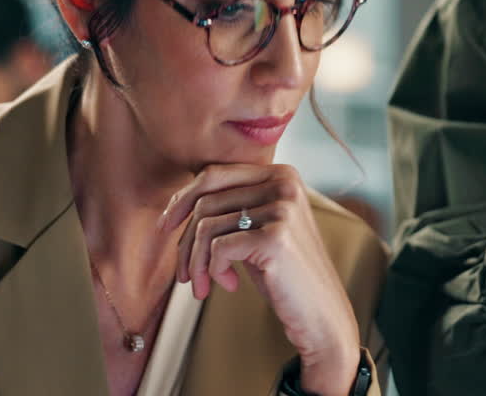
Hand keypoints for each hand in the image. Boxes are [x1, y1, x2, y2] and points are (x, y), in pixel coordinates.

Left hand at [159, 163, 360, 394]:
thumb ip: (232, 206)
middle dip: (185, 241)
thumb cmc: (283, 272)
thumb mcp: (257, 229)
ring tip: (203, 286)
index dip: (182, 199)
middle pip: (206, 201)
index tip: (166, 226)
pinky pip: (218, 248)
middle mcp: (284, 184)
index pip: (214, 174)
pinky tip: (229, 285)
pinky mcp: (276, 237)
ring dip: (195, 263)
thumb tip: (178, 202)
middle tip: (184, 273)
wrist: (319, 311)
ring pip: (206, 226)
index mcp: (281, 174)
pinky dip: (212, 271)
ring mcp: (283, 209)